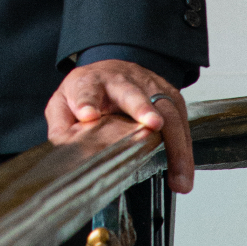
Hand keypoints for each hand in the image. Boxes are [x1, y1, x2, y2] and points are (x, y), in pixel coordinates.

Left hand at [45, 59, 193, 193]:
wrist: (109, 70)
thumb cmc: (87, 92)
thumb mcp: (63, 104)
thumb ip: (60, 124)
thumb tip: (63, 149)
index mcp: (89, 83)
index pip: (86, 90)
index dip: (86, 101)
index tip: (87, 115)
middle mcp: (120, 80)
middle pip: (132, 93)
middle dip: (143, 107)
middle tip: (153, 125)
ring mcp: (149, 85)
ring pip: (167, 110)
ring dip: (175, 143)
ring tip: (178, 175)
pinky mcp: (169, 94)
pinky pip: (181, 120)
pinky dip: (185, 146)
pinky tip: (184, 169)